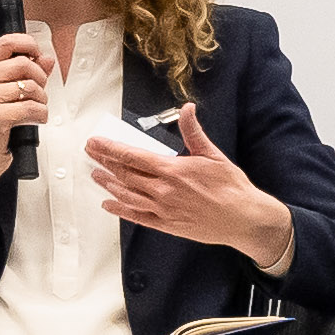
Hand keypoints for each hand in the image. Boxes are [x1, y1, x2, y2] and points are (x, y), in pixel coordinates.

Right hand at [0, 28, 56, 218]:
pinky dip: (40, 115)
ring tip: (34, 109)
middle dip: (40, 79)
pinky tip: (34, 120)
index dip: (28, 45)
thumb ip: (27, 72)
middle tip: (38, 93)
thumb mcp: (6, 92)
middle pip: (24, 64)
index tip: (38, 57)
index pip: (6, 42)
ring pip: (30, 87)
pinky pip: (31, 108)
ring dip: (42, 100)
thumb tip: (47, 59)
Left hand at [79, 119, 295, 270]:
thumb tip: (187, 109)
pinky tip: (109, 205)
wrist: (243, 219)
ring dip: (109, 184)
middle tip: (91, 153)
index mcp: (173, 171)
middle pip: (125, 175)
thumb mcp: (213, 155)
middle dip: (105, 162)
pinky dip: (120, 210)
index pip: (133, 156)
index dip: (110, 148)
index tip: (95, 142)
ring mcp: (163, 210)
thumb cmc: (231, 187)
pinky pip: (137, 217)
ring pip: (127, 195)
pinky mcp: (167, 225)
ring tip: (96, 175)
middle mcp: (163, 191)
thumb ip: (194, 133)